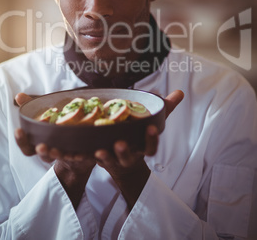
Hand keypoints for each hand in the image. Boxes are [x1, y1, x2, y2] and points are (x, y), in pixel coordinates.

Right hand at [14, 93, 94, 164]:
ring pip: (60, 156)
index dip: (21, 140)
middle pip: (44, 155)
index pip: (27, 147)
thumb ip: (30, 107)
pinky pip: (80, 156)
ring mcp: (65, 154)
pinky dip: (81, 155)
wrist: (77, 141)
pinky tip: (82, 153)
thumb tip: (18, 95)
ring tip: (56, 150)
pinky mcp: (80, 154)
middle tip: (41, 146)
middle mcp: (52, 151)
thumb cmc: (54, 125)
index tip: (18, 130)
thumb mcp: (43, 114)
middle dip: (42, 151)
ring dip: (58, 154)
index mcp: (40, 144)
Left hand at [94, 89, 183, 208]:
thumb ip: (164, 108)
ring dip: (104, 157)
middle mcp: (128, 156)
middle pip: (128, 156)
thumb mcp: (152, 122)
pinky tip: (77, 152)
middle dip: (124, 151)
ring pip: (109, 161)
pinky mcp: (98, 160)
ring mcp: (112, 159)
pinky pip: (90, 161)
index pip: (151, 147)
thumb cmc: (138, 136)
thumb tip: (179, 93)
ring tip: (99, 150)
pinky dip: (82, 157)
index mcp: (142, 147)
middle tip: (120, 142)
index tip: (151, 128)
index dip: (152, 139)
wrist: (122, 162)